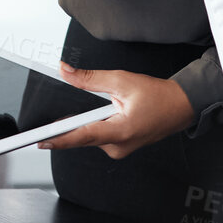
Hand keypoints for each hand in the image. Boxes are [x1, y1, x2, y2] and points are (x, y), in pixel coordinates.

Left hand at [37, 61, 194, 158]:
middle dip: (74, 121)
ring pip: (91, 135)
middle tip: (75, 109)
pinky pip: (100, 136)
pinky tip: (105, 113)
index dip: (59, 139)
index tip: (41, 141)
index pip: (82, 136)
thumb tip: (66, 72)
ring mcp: (120, 149)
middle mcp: (119, 146)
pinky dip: (96, 124)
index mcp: (121, 132)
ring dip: (89, 121)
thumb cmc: (159, 96)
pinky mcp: (121, 147)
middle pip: (83, 135)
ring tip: (108, 105)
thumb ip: (90, 78)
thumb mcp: (122, 80)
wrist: (181, 106)